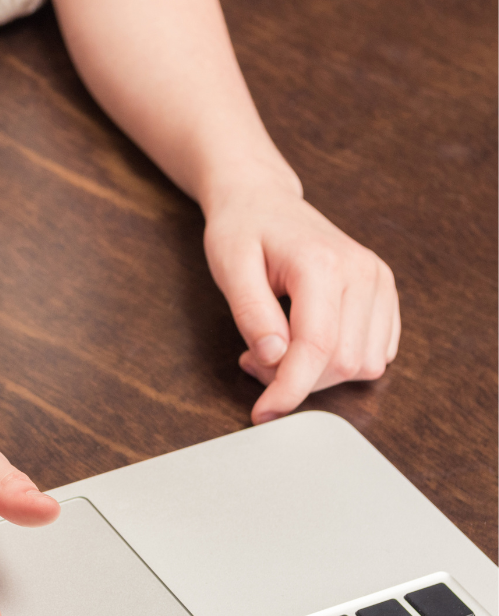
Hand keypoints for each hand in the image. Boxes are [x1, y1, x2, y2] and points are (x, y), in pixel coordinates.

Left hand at [204, 183, 399, 424]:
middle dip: (296, 379)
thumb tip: (274, 358)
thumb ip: (252, 315)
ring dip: (317, 374)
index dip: (289, 389)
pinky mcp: (384, 295)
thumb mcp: (230, 268)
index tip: (263, 413)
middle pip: (342, 363)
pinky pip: (375, 353)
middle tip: (255, 360)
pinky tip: (305, 344)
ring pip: (363, 365)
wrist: (263, 201)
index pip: (317, 348)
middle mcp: (363, 272)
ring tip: (277, 347)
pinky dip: (338, 363)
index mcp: (322, 265)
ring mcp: (380, 282)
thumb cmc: (242, 232)